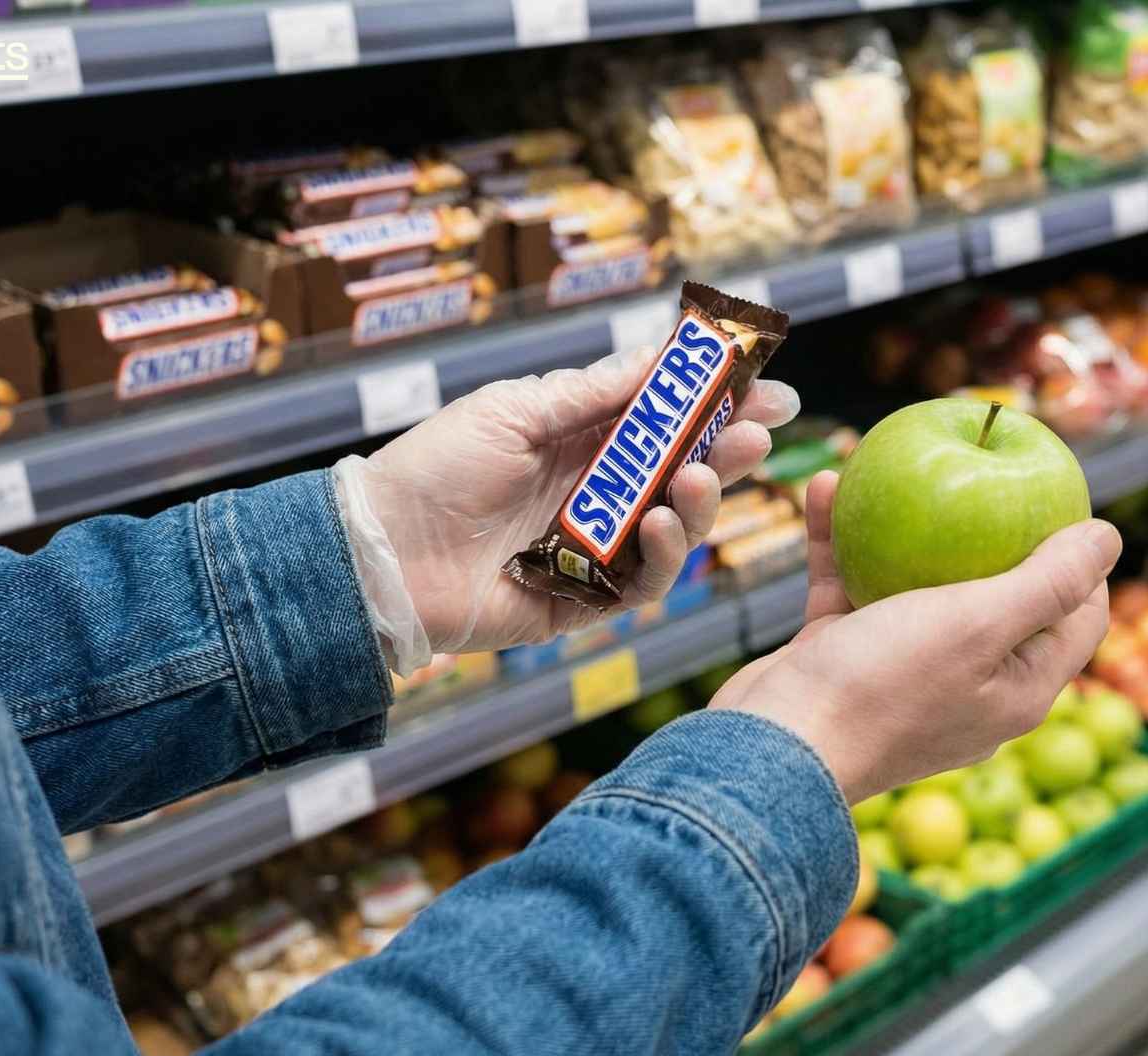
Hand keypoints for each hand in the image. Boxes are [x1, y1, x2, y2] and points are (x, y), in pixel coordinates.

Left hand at [351, 348, 798, 652]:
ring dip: (698, 506)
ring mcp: (594, 550)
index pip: (665, 423)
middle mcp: (595, 496)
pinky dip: (659, 559)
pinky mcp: (584, 602)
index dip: (717, 408)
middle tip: (762, 436)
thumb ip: (592, 392)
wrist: (380, 550)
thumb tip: (662, 361)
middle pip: (682, 475)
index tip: (767, 389)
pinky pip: (641, 585)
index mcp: (580, 443)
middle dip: (727, 454)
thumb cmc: (435, 468)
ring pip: (673, 531)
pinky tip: (656, 529)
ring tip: (699, 482)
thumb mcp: (516, 410)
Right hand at [710, 471, 1118, 802]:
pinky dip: (843, 544)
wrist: (773, 748)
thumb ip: (1048, 581)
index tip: (1060, 498)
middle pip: (1000, 596)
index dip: (1081, 560)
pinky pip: (853, 588)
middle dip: (989, 528)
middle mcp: (969, 686)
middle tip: (983, 470)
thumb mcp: (979, 623)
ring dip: (903, 525)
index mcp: (1019, 690)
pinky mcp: (846, 659)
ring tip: (890, 466)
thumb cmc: (884, 687)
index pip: (1077, 619)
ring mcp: (905, 674)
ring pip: (917, 584)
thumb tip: (1110, 537)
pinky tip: (827, 488)